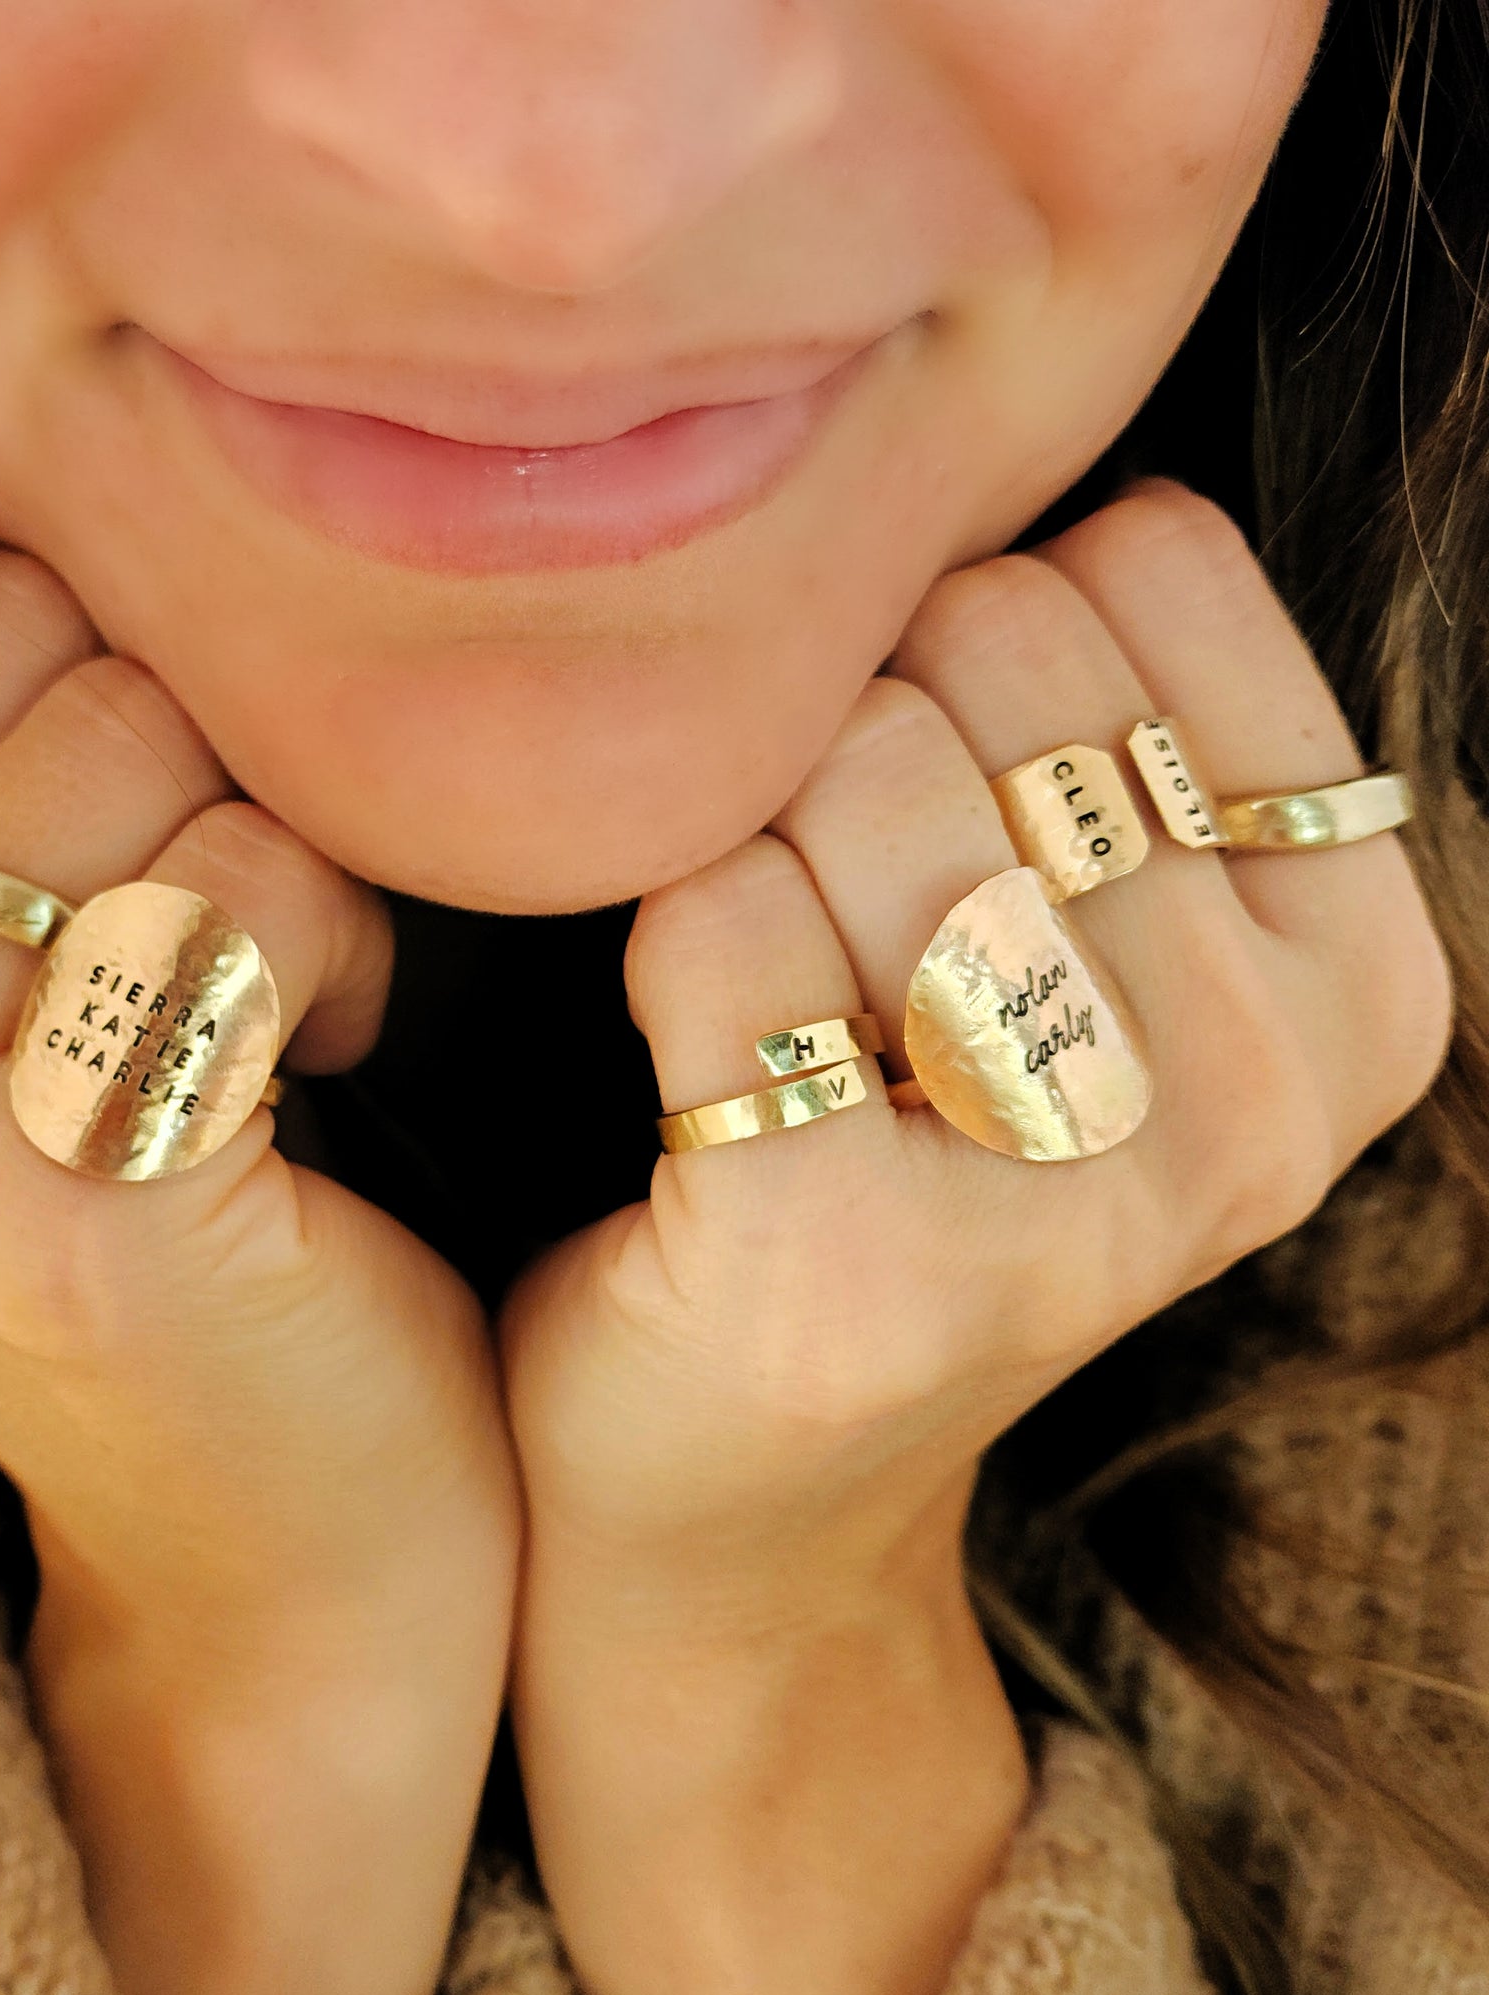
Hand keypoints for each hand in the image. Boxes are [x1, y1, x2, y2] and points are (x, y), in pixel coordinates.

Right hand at [0, 500, 519, 1994]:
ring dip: (268, 855)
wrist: (267, 1523)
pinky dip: (336, 945)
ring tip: (263, 1002)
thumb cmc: (141, 1180)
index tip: (99, 832)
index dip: (57, 664)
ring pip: (136, 748)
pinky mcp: (47, 1203)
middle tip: (204, 924)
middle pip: (11, 642)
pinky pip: (241, 894)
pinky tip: (318, 1055)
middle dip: (172, 750)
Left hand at [500, 481, 1452, 1994]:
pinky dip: (664, 936)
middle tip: (829, 892)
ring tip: (772, 979)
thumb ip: (1105, 724)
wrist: (752, 1490)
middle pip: (997, 652)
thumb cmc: (903, 1159)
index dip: (976, 629)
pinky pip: (718, 921)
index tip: (938, 779)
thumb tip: (992, 475)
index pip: (1149, 568)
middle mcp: (1267, 1088)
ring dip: (756, 832)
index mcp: (1359, 976)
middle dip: (857, 723)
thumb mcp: (1093, 954)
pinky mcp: (851, 1262)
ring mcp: (1074, 1194)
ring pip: (862, 770)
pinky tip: (690, 1048)